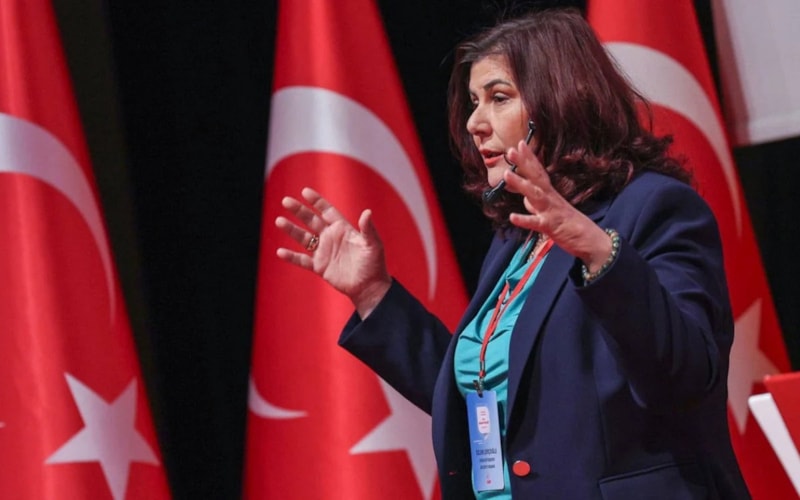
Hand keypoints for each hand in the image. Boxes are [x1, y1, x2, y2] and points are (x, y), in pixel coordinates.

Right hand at [275, 187, 390, 317]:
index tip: (305, 192)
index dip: (317, 201)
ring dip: (292, 230)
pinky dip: (292, 257)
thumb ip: (368, 229)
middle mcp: (331, 238)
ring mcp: (324, 252)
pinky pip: (302, 260)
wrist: (370, 287)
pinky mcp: (319, 267)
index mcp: (343, 229)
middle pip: (311, 220)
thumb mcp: (373, 245)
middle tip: (286, 201)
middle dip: (299, 211)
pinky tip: (280, 251)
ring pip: (304, 238)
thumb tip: (367, 212)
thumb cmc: (374, 264)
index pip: (327, 211)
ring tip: (279, 221)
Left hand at [503, 141, 611, 271]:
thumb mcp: (551, 212)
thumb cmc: (570, 226)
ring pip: (535, 195)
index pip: (538, 172)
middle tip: (511, 150)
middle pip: (536, 177)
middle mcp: (551, 199)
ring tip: (506, 174)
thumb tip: (524, 199)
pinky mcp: (551, 227)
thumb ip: (536, 205)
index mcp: (551, 194)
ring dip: (521, 184)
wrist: (591, 241)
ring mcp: (551, 211)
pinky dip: (524, 220)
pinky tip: (512, 217)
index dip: (529, 158)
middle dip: (523, 163)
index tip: (520, 143)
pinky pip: (536, 223)